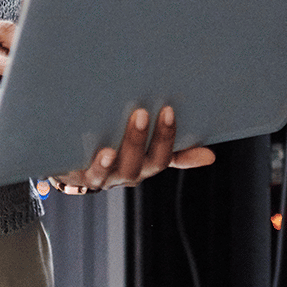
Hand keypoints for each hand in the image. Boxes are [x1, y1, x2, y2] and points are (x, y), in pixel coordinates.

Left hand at [50, 106, 215, 193]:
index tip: (168, 109)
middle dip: (142, 138)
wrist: (76, 169)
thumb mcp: (148, 152)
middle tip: (142, 111)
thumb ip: (176, 153)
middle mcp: (127, 174)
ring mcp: (105, 177)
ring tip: (119, 132)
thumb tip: (210, 156)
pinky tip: (103, 151)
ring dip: (120, 149)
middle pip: (140, 162)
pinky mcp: (81, 175)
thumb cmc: (119, 153)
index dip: (167, 136)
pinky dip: (99, 164)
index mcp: (145, 165)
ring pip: (116, 168)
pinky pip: (91, 173)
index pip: (162, 156)